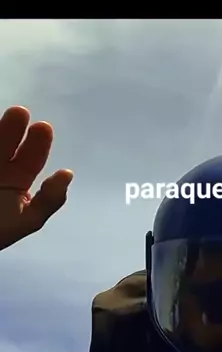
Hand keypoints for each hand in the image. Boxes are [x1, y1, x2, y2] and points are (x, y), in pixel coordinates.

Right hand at [0, 105, 72, 250]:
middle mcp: (0, 171)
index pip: (30, 160)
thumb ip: (48, 200)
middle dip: (14, 130)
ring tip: (11, 115)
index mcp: (17, 185)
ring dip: (2, 130)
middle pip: (7, 144)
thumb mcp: (26, 220)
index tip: (43, 127)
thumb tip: (68, 174)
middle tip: (21, 114)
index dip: (38, 144)